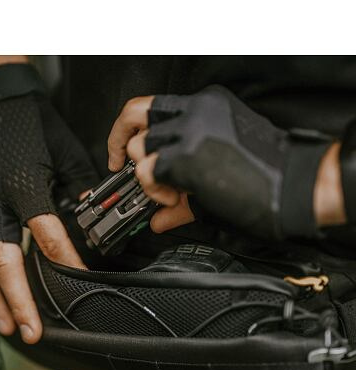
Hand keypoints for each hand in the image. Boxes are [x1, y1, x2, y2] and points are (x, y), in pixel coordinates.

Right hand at [0, 64, 98, 343]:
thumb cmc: (31, 121)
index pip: (48, 237)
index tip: (81, 283)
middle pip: (4, 263)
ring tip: (6, 325)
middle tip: (31, 330)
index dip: (67, 263)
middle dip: (18, 301)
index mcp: (24, 186)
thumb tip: (91, 214)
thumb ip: (80, 187)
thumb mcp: (65, 151)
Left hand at [110, 87, 334, 238]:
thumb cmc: (264, 174)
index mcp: (205, 106)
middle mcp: (196, 111)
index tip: (122, 150)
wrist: (296, 184)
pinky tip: (175, 199)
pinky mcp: (188, 156)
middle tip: (119, 165)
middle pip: (134, 115)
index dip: (130, 127)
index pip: (152, 106)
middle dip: (117, 142)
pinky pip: (149, 172)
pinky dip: (155, 191)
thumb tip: (154, 218)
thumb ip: (180, 192)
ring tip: (169, 193)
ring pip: (139, 148)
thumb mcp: (217, 170)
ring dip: (146, 177)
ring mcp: (191, 131)